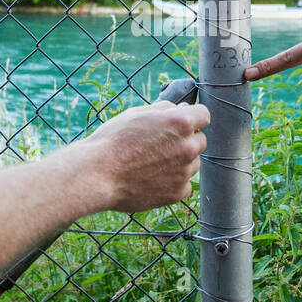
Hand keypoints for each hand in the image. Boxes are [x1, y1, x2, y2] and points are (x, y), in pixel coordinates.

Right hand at [81, 101, 210, 212]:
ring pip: (193, 163)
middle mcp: (188, 146)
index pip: (204, 115)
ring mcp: (184, 172)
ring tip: (151, 164)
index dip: (193, 118)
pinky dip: (174, 183)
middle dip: (186, 140)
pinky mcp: (178, 193)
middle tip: (160, 145)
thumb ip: (165, 109)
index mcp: (180, 122)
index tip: (182, 124)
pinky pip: (185, 185)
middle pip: (201, 140)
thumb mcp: (137, 114)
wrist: (97, 174)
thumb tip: (184, 108)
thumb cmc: (113, 140)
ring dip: (181, 162)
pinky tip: (154, 180)